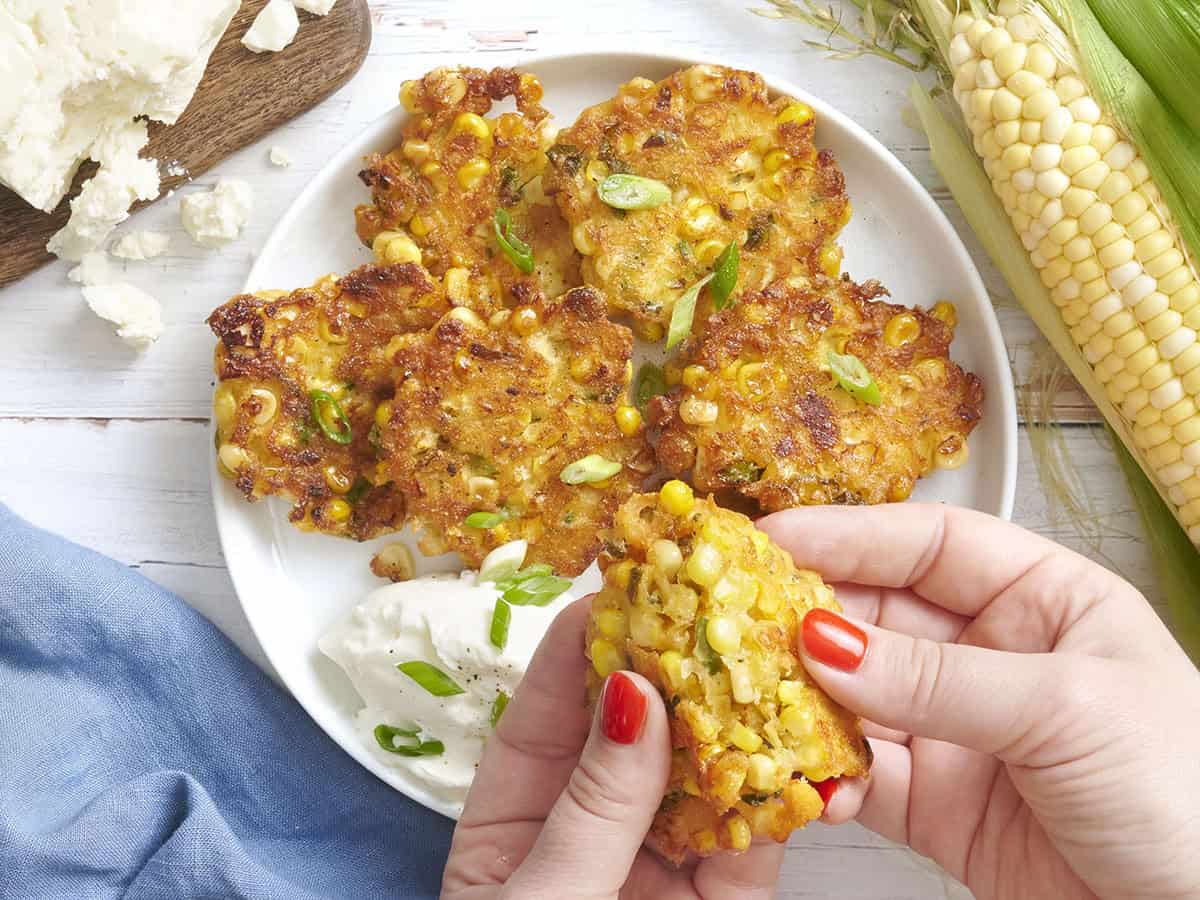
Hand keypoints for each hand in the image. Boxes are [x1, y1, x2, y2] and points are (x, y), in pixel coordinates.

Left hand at [441, 597, 785, 899]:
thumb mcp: (538, 899)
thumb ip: (592, 811)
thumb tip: (636, 696)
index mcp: (516, 814)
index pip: (551, 706)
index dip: (586, 641)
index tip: (627, 585)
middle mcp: (593, 825)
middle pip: (639, 726)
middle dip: (679, 663)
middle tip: (719, 595)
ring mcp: (661, 861)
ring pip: (707, 772)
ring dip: (745, 717)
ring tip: (777, 651)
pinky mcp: (723, 899)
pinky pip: (756, 838)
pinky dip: (786, 794)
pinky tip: (807, 746)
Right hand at [759, 503, 1199, 899]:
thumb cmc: (1188, 792)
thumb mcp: (1066, 708)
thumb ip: (938, 678)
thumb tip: (826, 643)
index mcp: (1042, 599)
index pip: (928, 544)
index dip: (847, 535)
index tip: (771, 538)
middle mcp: (993, 655)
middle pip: (878, 615)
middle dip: (808, 618)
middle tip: (740, 619)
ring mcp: (960, 730)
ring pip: (856, 696)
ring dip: (803, 699)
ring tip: (755, 697)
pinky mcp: (938, 804)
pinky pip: (861, 776)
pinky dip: (826, 777)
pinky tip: (810, 777)